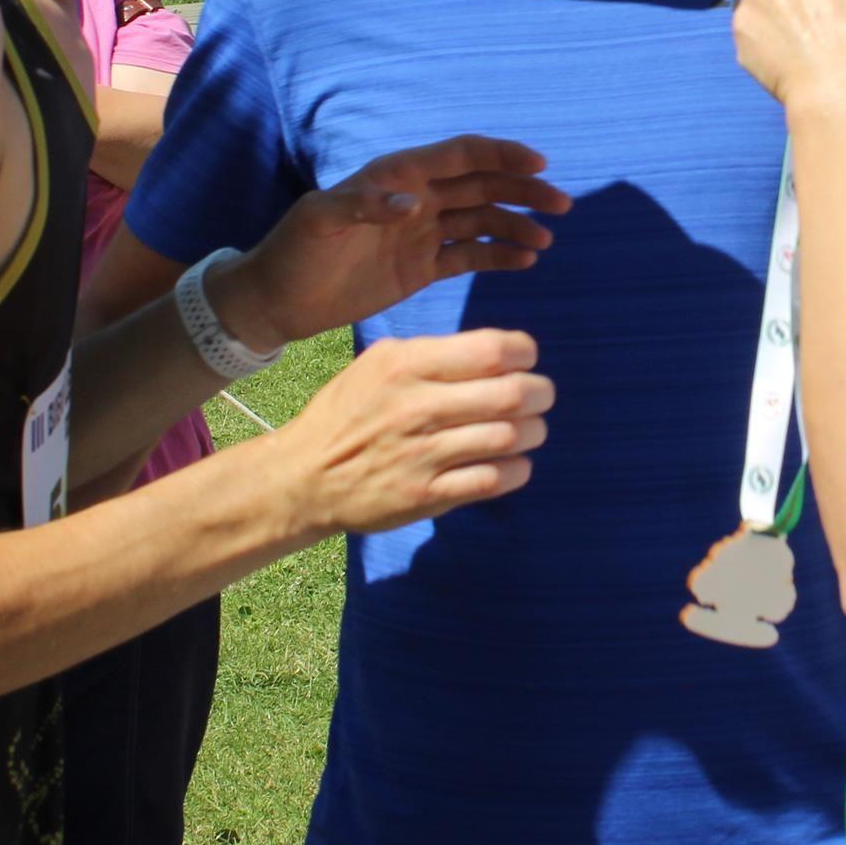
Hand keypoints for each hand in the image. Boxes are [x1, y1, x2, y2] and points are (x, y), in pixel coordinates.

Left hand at [227, 135, 568, 345]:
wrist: (279, 299)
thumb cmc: (294, 250)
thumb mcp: (320, 221)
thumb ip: (365, 205)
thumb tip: (411, 201)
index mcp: (397, 176)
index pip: (460, 155)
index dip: (500, 155)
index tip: (539, 162)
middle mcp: (416, 198)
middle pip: (482, 185)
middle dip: (523, 190)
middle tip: (560, 204)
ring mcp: (422, 233)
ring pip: (482, 221)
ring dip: (515, 226)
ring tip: (545, 242)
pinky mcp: (421, 268)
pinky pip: (469, 255)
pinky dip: (498, 256)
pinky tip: (524, 261)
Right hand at [277, 327, 549, 535]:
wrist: (304, 477)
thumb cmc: (349, 412)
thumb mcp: (378, 363)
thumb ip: (433, 353)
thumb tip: (498, 351)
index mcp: (407, 364)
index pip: (494, 349)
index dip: (525, 353)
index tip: (525, 361)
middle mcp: (418, 407)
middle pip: (512, 393)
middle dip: (541, 393)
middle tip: (540, 396)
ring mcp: (423, 454)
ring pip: (510, 437)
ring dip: (533, 432)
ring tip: (528, 430)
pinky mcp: (427, 496)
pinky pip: (494, 480)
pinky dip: (517, 469)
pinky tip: (513, 463)